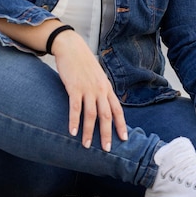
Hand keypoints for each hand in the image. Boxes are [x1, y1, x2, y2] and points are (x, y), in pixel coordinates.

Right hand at [52, 30, 127, 151]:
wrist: (71, 47)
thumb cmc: (83, 63)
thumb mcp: (97, 76)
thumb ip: (101, 90)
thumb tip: (103, 105)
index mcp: (107, 88)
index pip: (117, 109)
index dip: (121, 125)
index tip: (124, 139)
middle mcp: (100, 89)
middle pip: (106, 115)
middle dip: (107, 134)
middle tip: (107, 149)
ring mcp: (87, 88)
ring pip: (91, 114)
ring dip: (89, 132)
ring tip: (86, 145)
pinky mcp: (74, 87)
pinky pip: (75, 107)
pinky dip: (74, 121)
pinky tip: (72, 132)